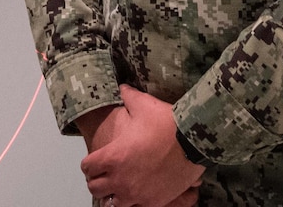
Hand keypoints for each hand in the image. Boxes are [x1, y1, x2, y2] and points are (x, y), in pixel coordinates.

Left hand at [81, 85, 204, 206]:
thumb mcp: (143, 104)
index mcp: (114, 156)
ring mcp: (137, 193)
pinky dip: (133, 202)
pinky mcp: (154, 202)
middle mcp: (121, 178)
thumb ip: (128, 96)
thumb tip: (122, 87)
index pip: (87, 166)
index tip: (94, 160)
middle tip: (103, 174)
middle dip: (97, 180)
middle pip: (95, 187)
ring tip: (118, 186)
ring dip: (112, 194)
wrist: (194, 142)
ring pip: (113, 203)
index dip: (89, 162)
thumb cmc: (167, 123)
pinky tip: (136, 193)